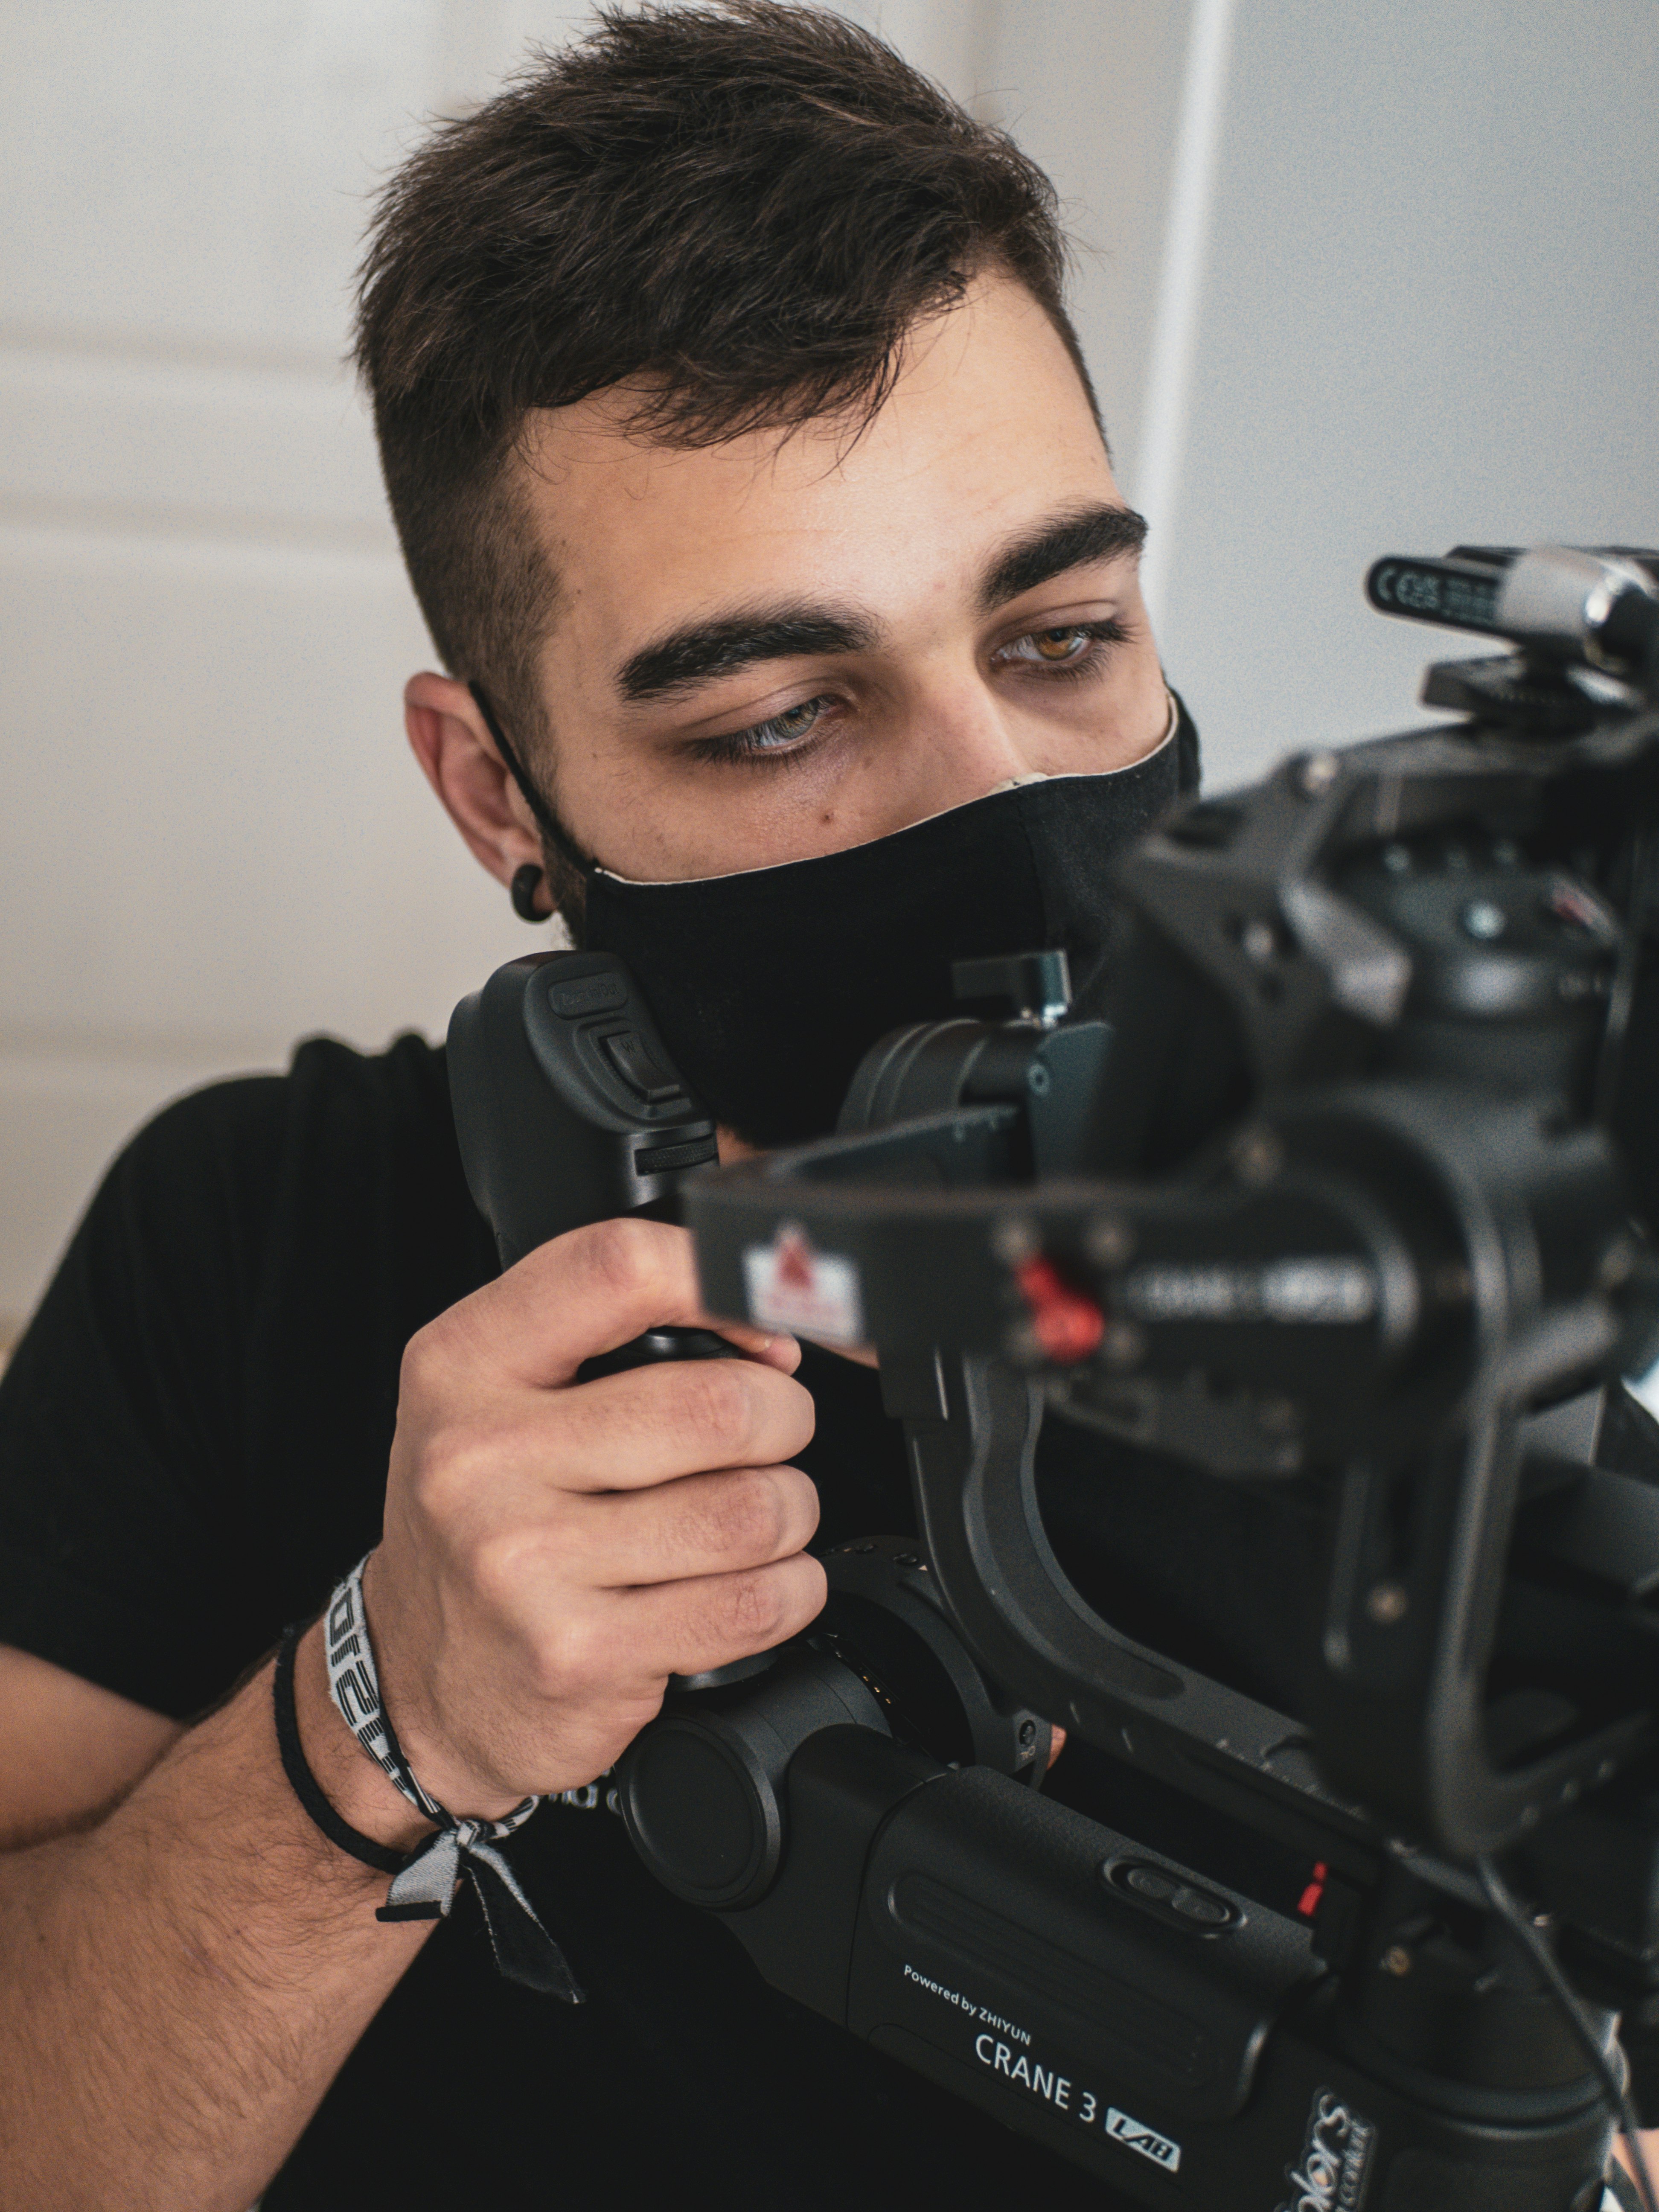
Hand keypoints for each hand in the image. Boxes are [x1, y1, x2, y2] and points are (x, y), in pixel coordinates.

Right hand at [365, 1218, 821, 1815]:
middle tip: (765, 1440)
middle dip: (782, 1422)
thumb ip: (610, 1330)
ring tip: (744, 1520)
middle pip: (721, 1405)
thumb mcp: (498, 1393)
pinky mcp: (579, 1653)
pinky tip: (742, 1586)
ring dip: (786, 1515)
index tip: (761, 1326)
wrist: (418, 1680)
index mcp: (463, 1364)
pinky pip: (752, 1605)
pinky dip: (783, 1592)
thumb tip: (769, 1324)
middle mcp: (481, 1457)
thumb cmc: (483, 1519)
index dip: (721, 1283)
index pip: (619, 1269)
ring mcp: (525, 1562)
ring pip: (753, 1511)